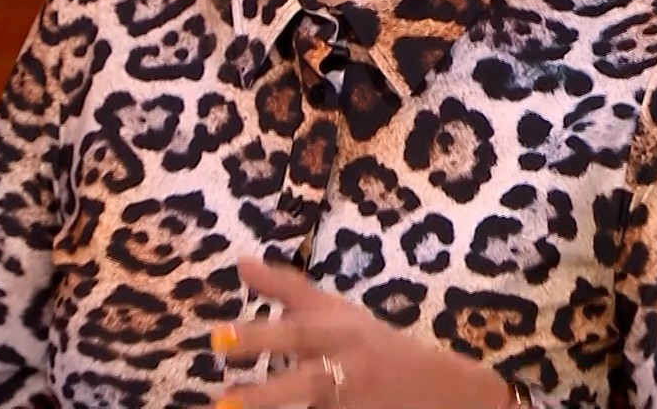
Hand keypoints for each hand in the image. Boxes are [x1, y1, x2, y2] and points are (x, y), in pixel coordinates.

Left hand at [214, 258, 515, 408]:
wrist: (441, 390)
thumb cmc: (373, 345)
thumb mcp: (337, 312)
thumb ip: (288, 290)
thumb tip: (239, 263)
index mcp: (338, 329)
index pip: (297, 325)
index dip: (258, 333)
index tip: (216, 341)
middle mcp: (344, 362)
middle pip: (305, 371)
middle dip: (265, 380)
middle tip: (222, 385)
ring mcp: (352, 396)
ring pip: (314, 401)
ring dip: (272, 404)